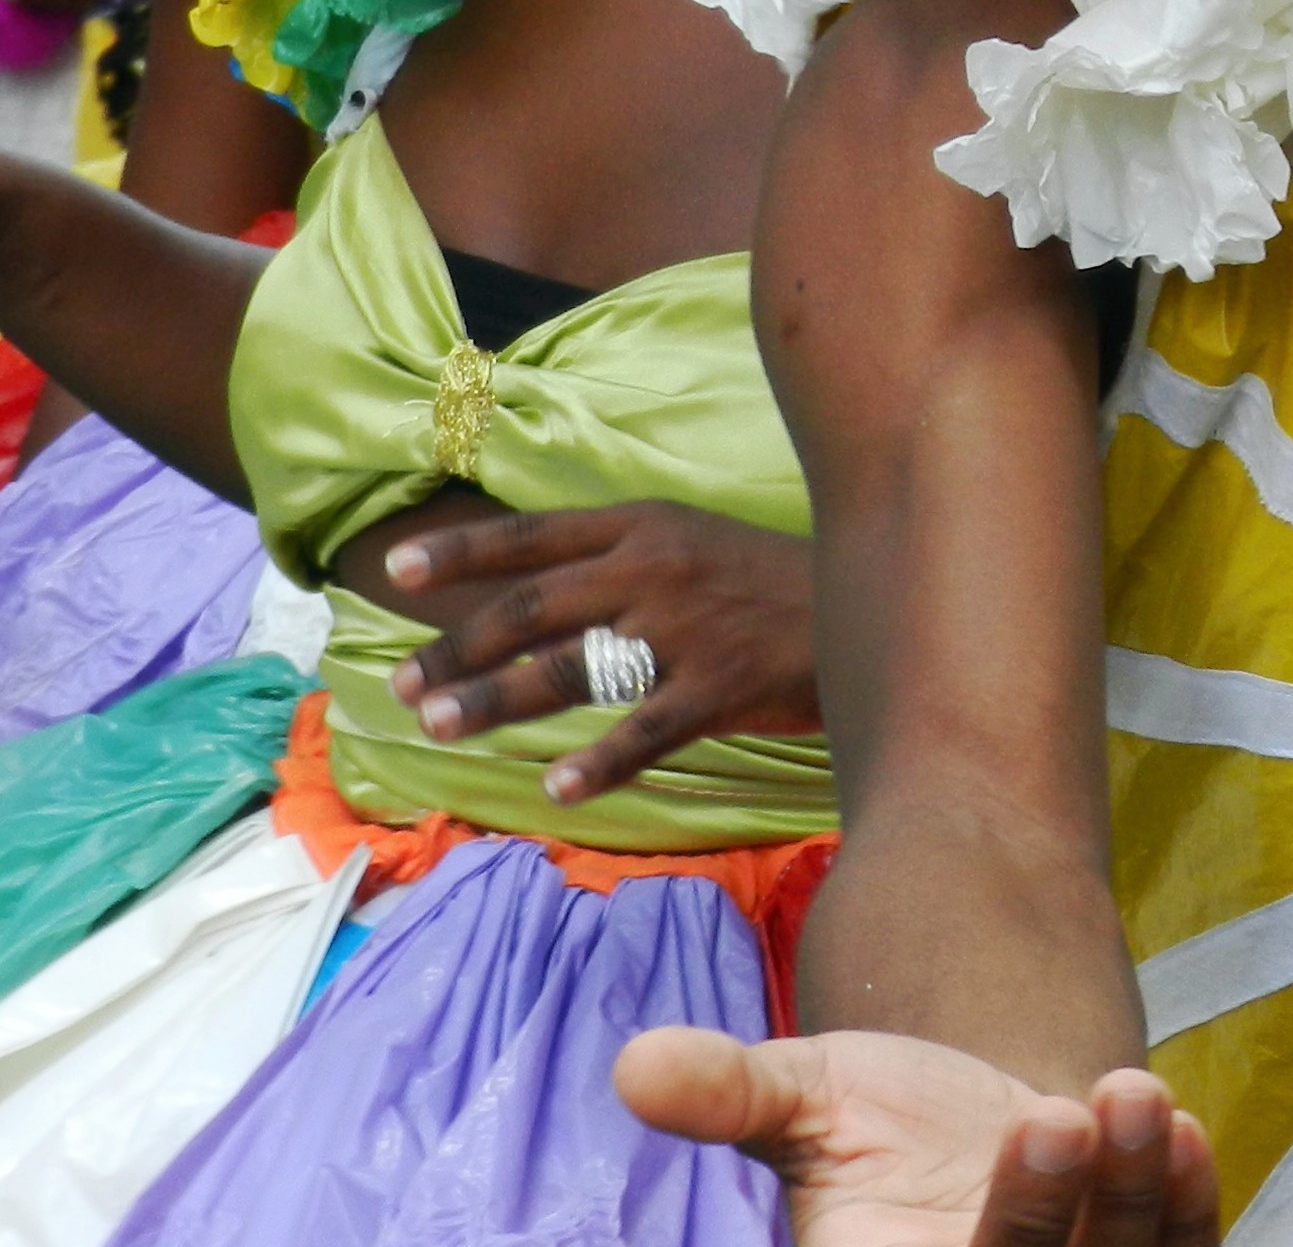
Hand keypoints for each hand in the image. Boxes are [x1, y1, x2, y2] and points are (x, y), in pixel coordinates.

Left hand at [384, 502, 818, 805]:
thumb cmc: (771, 581)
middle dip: (458, 648)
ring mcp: (686, 629)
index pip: (535, 537)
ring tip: (439, 726)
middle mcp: (654, 570)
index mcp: (645, 527)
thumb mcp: (695, 542)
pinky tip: (557, 789)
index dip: (463, 553)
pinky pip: (645, 729)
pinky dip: (599, 761)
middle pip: (531, 609)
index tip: (396, 571)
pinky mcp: (720, 686)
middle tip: (402, 686)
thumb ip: (621, 560)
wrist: (872, 601)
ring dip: (495, 700)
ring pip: (567, 668)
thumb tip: (533, 590)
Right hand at [618, 1029, 1217, 1246]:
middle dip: (1037, 1216)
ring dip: (1130, 1199)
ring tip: (1129, 1093)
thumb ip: (730, 1092)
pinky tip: (1178, 1125)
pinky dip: (1186, 1205)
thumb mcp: (803, 1095)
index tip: (996, 1146)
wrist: (969, 1113)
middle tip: (1048, 1112)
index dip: (990, 1235)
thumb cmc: (873, 1118)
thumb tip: (634, 1064)